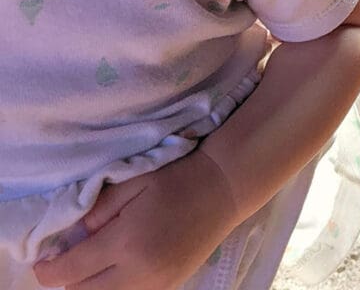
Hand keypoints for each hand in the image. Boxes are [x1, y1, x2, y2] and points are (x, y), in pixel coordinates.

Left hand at [33, 151, 237, 289]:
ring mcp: (157, 284)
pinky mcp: (169, 287)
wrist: (223, 187)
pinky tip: (116, 272)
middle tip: (63, 265)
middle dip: (68, 282)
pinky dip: (116, 289)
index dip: (50, 271)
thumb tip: (75, 234)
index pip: (73, 270)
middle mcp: (139, 271)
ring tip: (89, 268)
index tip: (42, 265)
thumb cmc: (177, 177)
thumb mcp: (135, 181)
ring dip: (91, 289)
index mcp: (127, 241)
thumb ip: (100, 208)